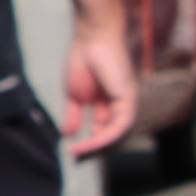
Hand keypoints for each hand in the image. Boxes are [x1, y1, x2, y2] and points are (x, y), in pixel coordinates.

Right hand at [60, 3, 133, 156]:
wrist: (92, 37)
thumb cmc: (84, 59)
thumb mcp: (75, 96)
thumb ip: (74, 116)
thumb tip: (67, 135)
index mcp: (111, 105)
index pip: (105, 132)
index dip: (91, 145)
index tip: (74, 153)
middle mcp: (121, 106)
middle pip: (111, 137)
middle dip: (94, 151)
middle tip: (76, 159)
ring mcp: (127, 104)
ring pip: (116, 136)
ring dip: (96, 148)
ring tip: (78, 155)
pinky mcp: (128, 100)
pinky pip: (118, 128)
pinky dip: (102, 139)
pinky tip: (87, 144)